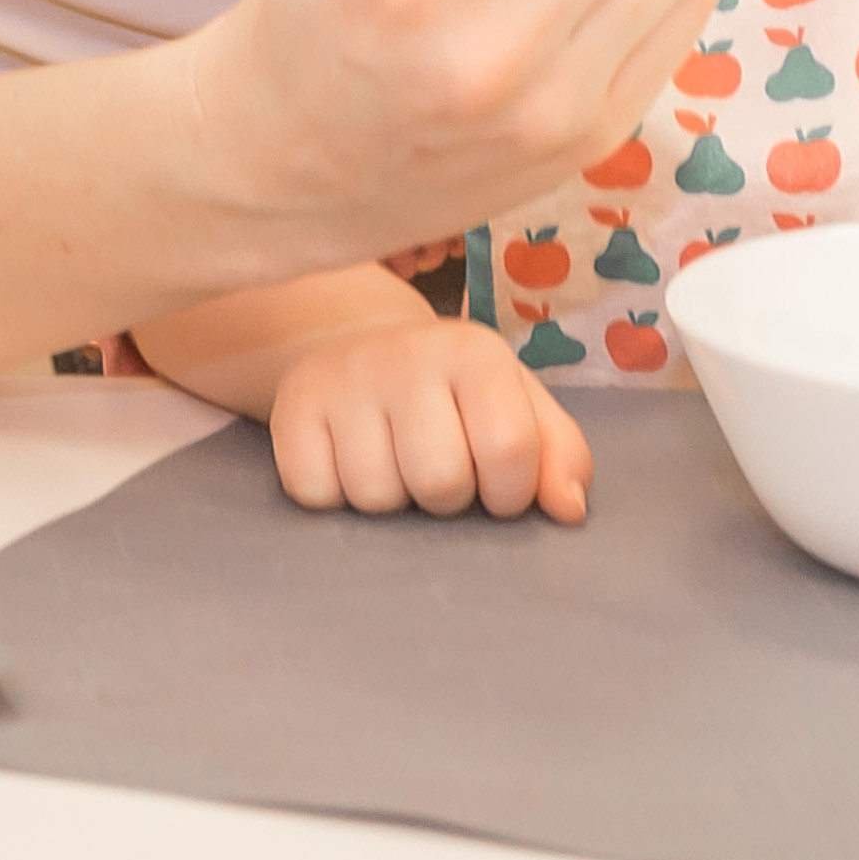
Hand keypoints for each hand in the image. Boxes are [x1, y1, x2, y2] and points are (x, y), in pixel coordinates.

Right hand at [271, 314, 591, 523]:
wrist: (360, 350)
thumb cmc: (454, 394)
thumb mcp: (518, 406)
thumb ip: (558, 454)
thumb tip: (569, 510)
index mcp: (474, 352)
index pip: (510, 450)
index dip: (510, 493)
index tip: (497, 486)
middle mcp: (406, 355)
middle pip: (440, 481)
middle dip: (447, 499)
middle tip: (438, 468)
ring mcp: (342, 380)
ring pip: (376, 497)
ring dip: (391, 500)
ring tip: (393, 461)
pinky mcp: (290, 410)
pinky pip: (318, 495)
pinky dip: (335, 497)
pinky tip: (347, 460)